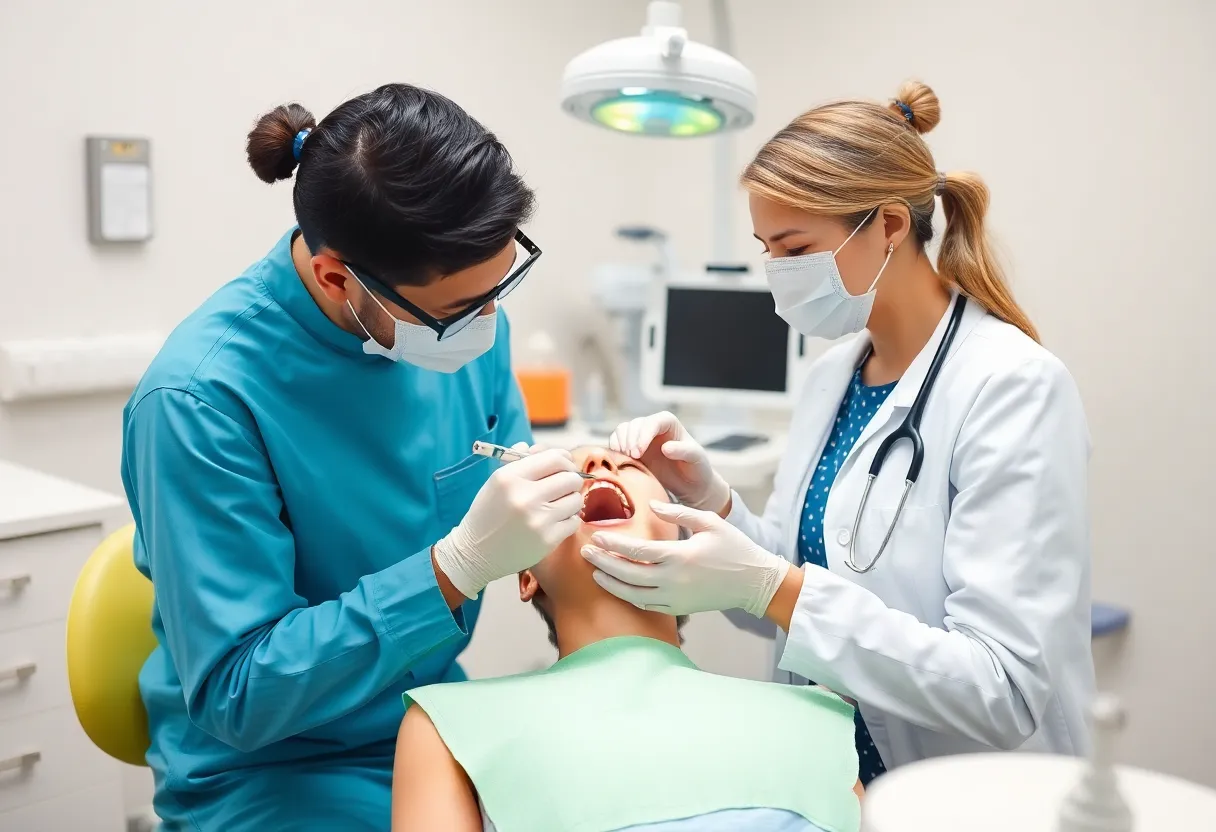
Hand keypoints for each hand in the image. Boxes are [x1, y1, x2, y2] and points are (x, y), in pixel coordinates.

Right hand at [433, 447, 583, 598]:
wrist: (476, 552)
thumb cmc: (488, 513)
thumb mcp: (496, 481)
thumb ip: (520, 461)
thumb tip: (542, 448)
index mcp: (510, 477)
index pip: (555, 459)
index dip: (566, 460)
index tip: (566, 466)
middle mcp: (525, 496)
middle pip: (570, 478)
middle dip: (571, 480)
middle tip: (564, 487)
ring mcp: (538, 519)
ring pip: (576, 500)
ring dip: (571, 501)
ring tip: (558, 505)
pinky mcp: (547, 540)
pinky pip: (574, 522)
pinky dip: (568, 520)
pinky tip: (555, 521)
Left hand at [580, 501, 789, 616]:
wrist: (754, 582)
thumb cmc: (734, 547)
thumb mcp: (708, 522)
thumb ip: (677, 512)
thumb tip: (652, 504)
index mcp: (679, 556)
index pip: (636, 551)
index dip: (613, 545)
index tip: (595, 537)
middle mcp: (673, 580)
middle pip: (628, 574)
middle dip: (603, 563)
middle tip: (585, 553)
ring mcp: (675, 598)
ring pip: (633, 595)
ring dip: (611, 584)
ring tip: (594, 572)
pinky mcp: (679, 608)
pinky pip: (647, 606)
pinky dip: (630, 597)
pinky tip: (618, 587)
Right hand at [608, 412, 729, 513]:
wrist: (690, 484)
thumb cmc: (696, 468)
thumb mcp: (696, 459)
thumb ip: (683, 451)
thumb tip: (665, 447)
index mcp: (669, 423)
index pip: (653, 421)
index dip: (643, 435)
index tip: (639, 452)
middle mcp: (654, 426)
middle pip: (635, 425)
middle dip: (630, 440)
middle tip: (632, 458)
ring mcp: (641, 436)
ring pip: (623, 430)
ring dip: (620, 443)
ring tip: (625, 458)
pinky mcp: (633, 448)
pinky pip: (617, 441)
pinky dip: (614, 448)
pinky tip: (618, 459)